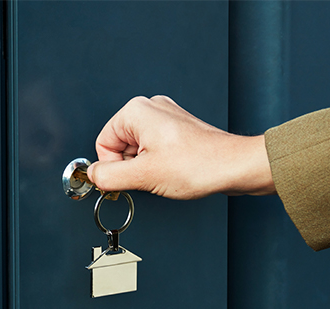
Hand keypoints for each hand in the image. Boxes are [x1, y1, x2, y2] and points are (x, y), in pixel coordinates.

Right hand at [87, 95, 274, 199]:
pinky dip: (160, 164)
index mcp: (136, 111)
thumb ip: (110, 176)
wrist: (235, 167)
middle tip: (152, 175)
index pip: (103, 143)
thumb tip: (94, 175)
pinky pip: (155, 149)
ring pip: (138, 149)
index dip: (114, 167)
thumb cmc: (200, 165)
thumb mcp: (144, 175)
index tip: (129, 179)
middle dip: (132, 166)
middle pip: (120, 145)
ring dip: (147, 167)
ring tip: (168, 172)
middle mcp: (151, 108)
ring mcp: (166, 118)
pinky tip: (175, 170)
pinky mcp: (178, 130)